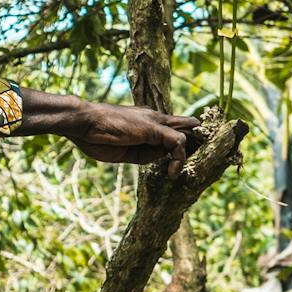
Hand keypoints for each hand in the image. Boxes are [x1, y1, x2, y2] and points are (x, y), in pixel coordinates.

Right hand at [63, 101, 203, 172]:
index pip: (177, 129)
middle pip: (191, 126)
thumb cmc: (97, 136)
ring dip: (196, 152)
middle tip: (207, 164)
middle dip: (201, 144)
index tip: (192, 162)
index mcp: (149, 123)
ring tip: (194, 171)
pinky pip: (178, 143)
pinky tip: (172, 173)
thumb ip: (146, 152)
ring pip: (190, 132)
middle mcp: (156, 119)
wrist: (83, 122)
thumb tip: (163, 159)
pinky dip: (179, 159)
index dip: (189, 144)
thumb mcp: (127, 150)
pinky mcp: (154, 128)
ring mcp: (156, 122)